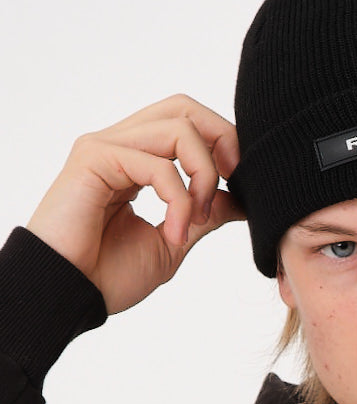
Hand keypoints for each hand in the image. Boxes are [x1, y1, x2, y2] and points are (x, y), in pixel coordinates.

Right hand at [26, 96, 245, 313]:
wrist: (70, 295)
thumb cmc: (108, 276)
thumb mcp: (173, 242)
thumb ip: (204, 214)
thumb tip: (240, 199)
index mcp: (136, 160)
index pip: (187, 123)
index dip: (222, 143)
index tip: (240, 184)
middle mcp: (120, 145)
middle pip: (184, 108)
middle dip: (222, 139)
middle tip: (234, 182)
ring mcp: (105, 147)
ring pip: (179, 129)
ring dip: (204, 176)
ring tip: (197, 221)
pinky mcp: (94, 157)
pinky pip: (158, 164)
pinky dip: (180, 200)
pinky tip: (175, 234)